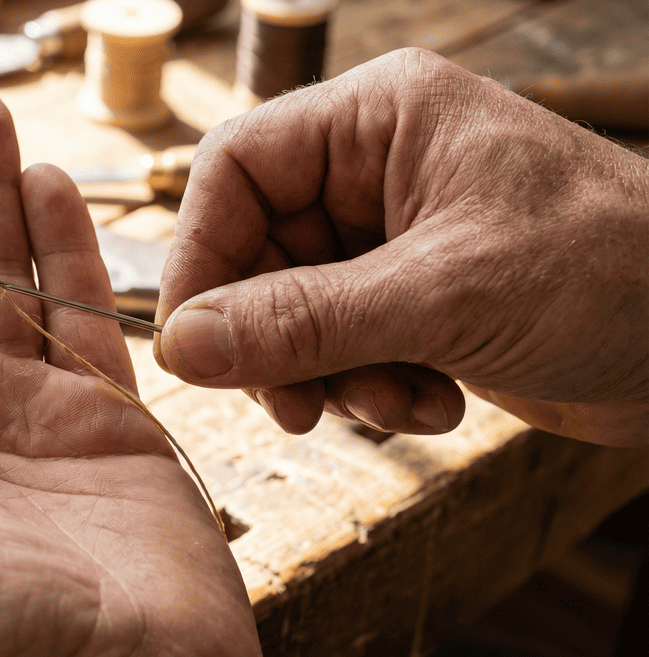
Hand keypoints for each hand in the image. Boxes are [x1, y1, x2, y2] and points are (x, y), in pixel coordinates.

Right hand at [154, 48, 648, 446]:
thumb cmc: (617, 273)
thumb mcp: (446, 294)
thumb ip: (305, 320)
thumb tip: (183, 346)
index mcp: (380, 118)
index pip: (237, 168)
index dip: (201, 255)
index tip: (193, 342)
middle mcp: (376, 169)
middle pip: (256, 249)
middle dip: (276, 337)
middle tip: (295, 402)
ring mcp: (394, 237)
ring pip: (292, 310)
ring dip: (330, 373)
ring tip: (393, 404)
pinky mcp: (413, 299)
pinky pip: (340, 346)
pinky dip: (370, 388)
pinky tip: (431, 404)